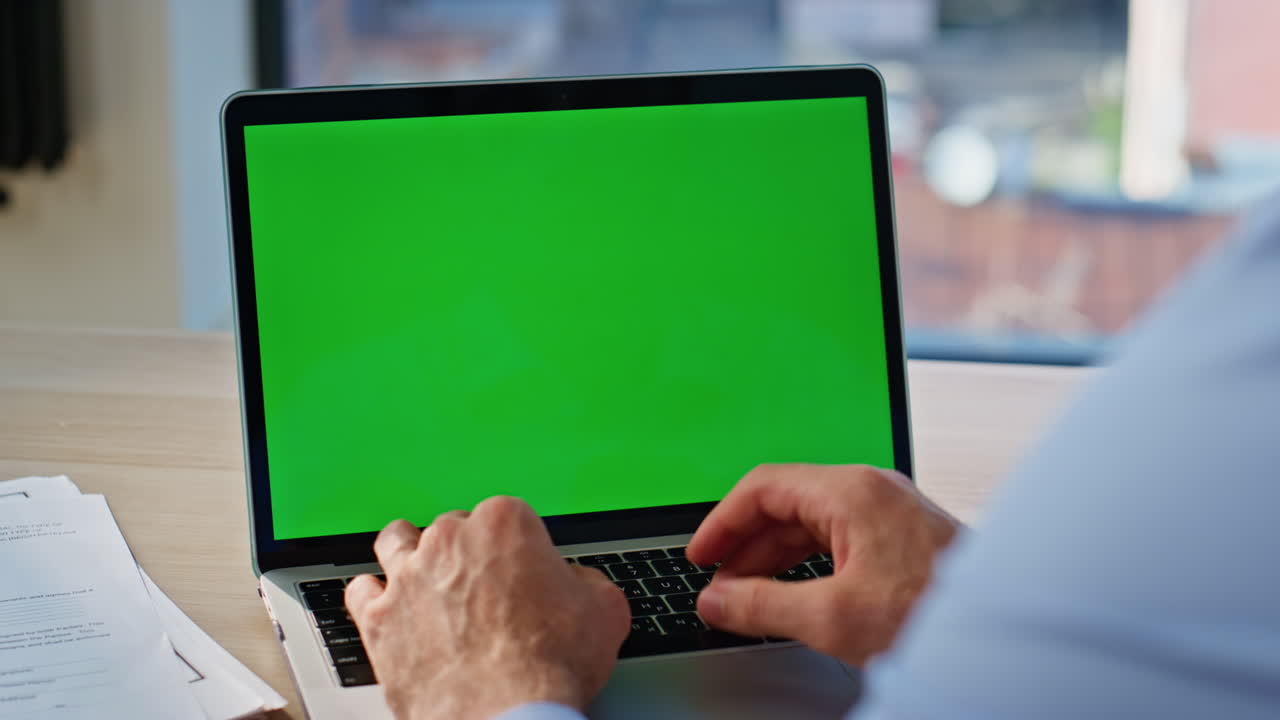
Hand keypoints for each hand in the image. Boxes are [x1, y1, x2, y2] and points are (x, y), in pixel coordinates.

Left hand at [345, 497, 629, 719]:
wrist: (505, 716)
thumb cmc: (550, 666)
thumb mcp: (604, 611)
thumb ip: (585, 581)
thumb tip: (576, 584)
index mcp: (504, 524)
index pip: (507, 516)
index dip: (518, 546)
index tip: (523, 570)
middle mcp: (450, 540)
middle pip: (452, 528)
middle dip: (467, 553)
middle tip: (483, 587)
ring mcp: (408, 576)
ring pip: (397, 542)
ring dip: (410, 554)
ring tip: (424, 574)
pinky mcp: (378, 618)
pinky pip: (361, 591)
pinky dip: (372, 596)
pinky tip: (386, 606)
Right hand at [687, 464, 960, 664]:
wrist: (1000, 634)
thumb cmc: (937, 614)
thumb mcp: (832, 617)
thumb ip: (762, 605)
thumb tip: (718, 599)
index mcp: (851, 491)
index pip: (763, 488)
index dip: (722, 523)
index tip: (701, 554)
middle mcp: (871, 489)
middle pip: (786, 503)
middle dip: (746, 545)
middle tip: (719, 583)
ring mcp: (889, 509)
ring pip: (811, 521)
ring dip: (774, 556)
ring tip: (748, 594)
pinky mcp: (901, 534)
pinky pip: (837, 535)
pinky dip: (806, 561)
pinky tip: (794, 592)